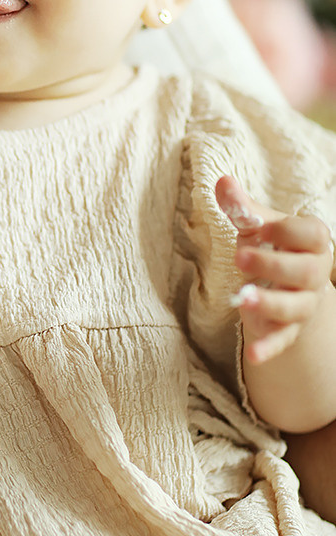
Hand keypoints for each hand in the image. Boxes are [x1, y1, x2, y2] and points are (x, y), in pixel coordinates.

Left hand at [216, 174, 334, 364]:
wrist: (286, 284)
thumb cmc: (274, 247)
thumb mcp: (257, 225)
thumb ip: (240, 207)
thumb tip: (220, 181)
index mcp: (312, 242)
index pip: (309, 234)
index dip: (285, 230)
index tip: (258, 225)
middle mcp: (315, 274)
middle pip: (305, 272)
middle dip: (274, 265)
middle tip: (240, 257)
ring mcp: (304, 305)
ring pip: (294, 308)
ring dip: (270, 304)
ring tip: (241, 299)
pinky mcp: (288, 330)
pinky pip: (282, 341)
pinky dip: (268, 348)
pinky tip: (253, 355)